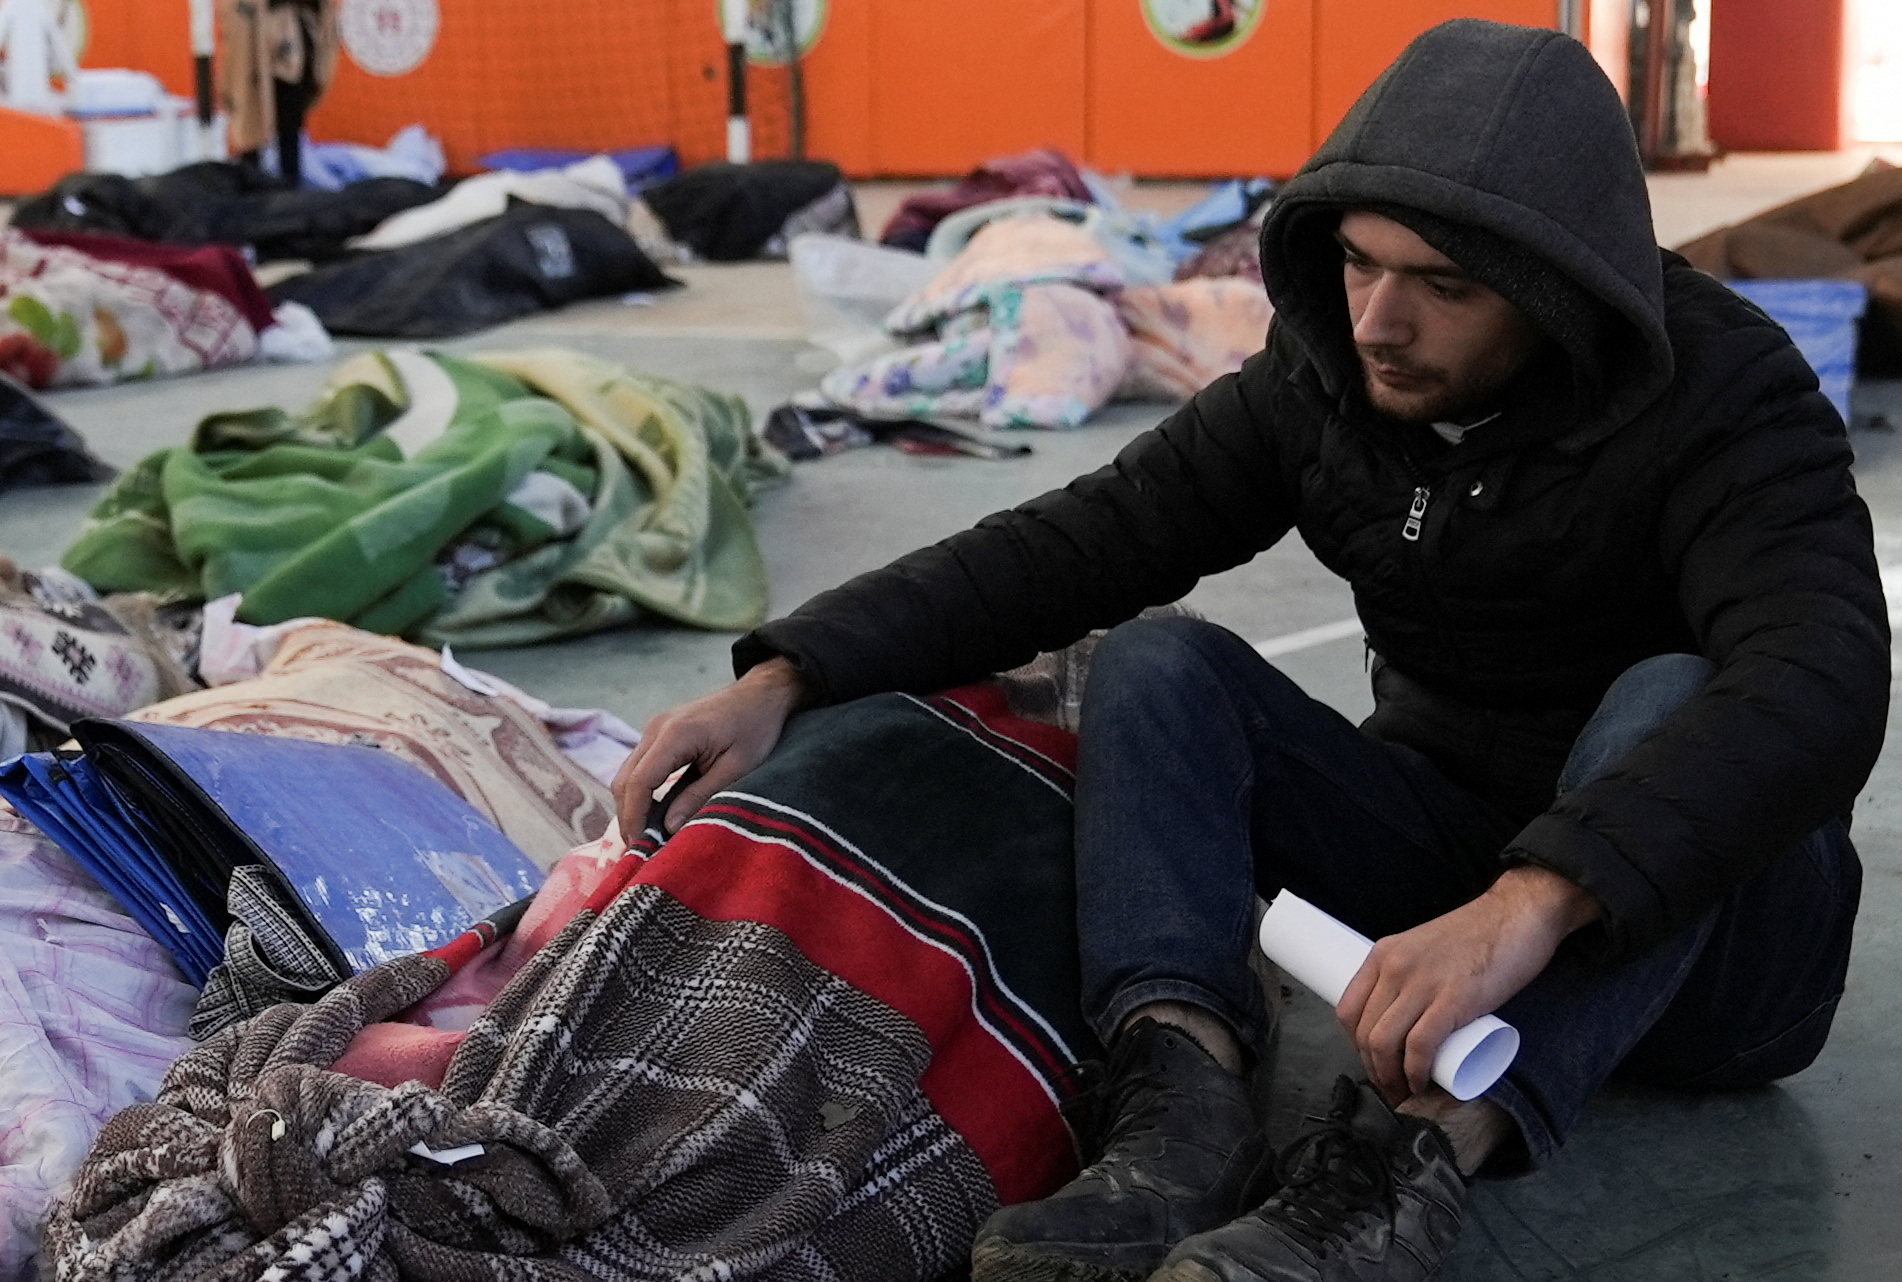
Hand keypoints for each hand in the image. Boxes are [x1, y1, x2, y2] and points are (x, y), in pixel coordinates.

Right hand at [611, 657, 806, 838]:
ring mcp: (655, 729)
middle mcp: (656, 728)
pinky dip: (642, 792)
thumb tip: (667, 828)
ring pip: (629, 774)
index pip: (640, 782)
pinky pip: (641, 767)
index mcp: (675, 735)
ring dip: (633, 806)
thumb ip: (700, 796)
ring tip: (647, 838)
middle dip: (629, 817)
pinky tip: (654, 815)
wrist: (761, 695)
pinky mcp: (660, 734)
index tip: (639, 848)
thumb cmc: (756, 728)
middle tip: (640, 851)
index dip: (635, 818)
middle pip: (625, 780)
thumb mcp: (736, 768)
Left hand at [1335, 865, 1599, 1103]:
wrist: (1518, 913)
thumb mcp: (1424, 948)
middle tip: (1393, 1088)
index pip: (1348, 1010)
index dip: (1356, 1046)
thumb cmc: (1477, 935)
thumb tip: (1404, 1016)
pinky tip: (1421, 1084)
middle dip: (1374, 1070)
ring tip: (1406, 1093)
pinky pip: (1419, 1046)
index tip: (1374, 1064)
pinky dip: (1415, 1073)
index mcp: (1383, 955)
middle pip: (1365, 1033)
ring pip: (1384, 1043)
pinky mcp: (1454, 999)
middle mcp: (1394, 968)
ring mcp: (1422, 983)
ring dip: (1390, 1078)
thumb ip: (1410, 974)